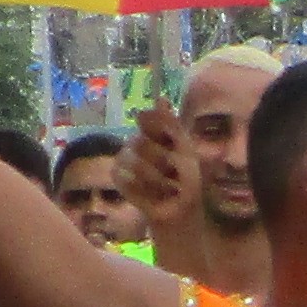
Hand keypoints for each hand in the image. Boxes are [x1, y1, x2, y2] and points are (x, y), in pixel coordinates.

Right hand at [123, 105, 189, 238]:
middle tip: (173, 173)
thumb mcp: (187, 151)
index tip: (172, 144)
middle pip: (139, 141)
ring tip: (166, 188)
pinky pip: (122, 177)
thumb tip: (160, 97)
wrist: (181, 210)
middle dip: (161, 160)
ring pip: (130, 160)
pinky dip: (141, 189)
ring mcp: (125, 159)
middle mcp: (138, 141)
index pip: (147, 118)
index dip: (158, 129)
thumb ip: (172, 126)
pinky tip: (151, 195)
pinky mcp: (118, 178)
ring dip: (154, 178)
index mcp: (157, 132)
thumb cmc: (188, 180)